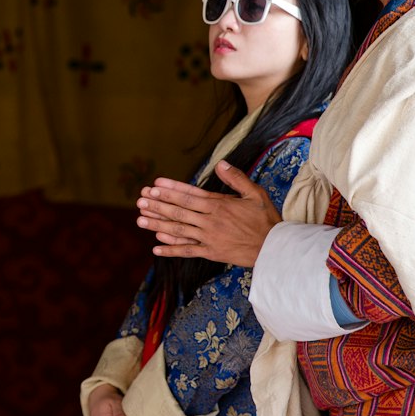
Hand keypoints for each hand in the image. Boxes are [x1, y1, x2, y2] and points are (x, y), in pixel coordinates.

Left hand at [137, 162, 280, 263]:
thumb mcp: (255, 194)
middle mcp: (210, 221)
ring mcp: (209, 237)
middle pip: (179, 211)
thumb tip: (220, 163)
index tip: (154, 185)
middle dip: (158, 205)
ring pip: (179, 230)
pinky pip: (187, 251)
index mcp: (220, 205)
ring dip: (157, 225)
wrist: (274, 248)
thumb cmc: (266, 219)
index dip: (170, 190)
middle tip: (140, 200)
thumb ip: (236, 178)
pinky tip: (156, 248)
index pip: (189, 195)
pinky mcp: (211, 252)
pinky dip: (171, 250)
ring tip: (140, 219)